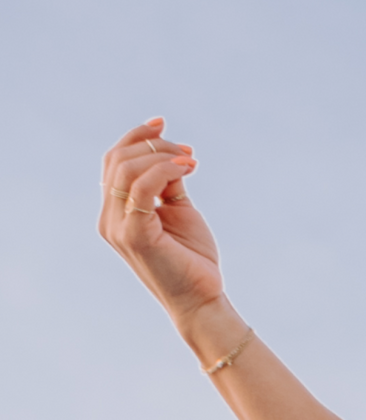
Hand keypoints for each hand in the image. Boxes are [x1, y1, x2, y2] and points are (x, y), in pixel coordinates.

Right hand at [98, 118, 224, 324]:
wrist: (201, 296)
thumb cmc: (191, 256)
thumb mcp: (179, 209)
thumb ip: (168, 183)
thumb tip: (172, 154)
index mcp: (116, 212)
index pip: (112, 163)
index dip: (135, 138)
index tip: (162, 124)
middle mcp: (110, 219)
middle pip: (116, 160)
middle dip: (153, 144)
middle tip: (187, 151)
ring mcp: (119, 228)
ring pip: (125, 170)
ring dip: (162, 155)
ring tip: (190, 160)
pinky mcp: (135, 235)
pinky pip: (142, 188)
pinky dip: (166, 169)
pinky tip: (188, 168)